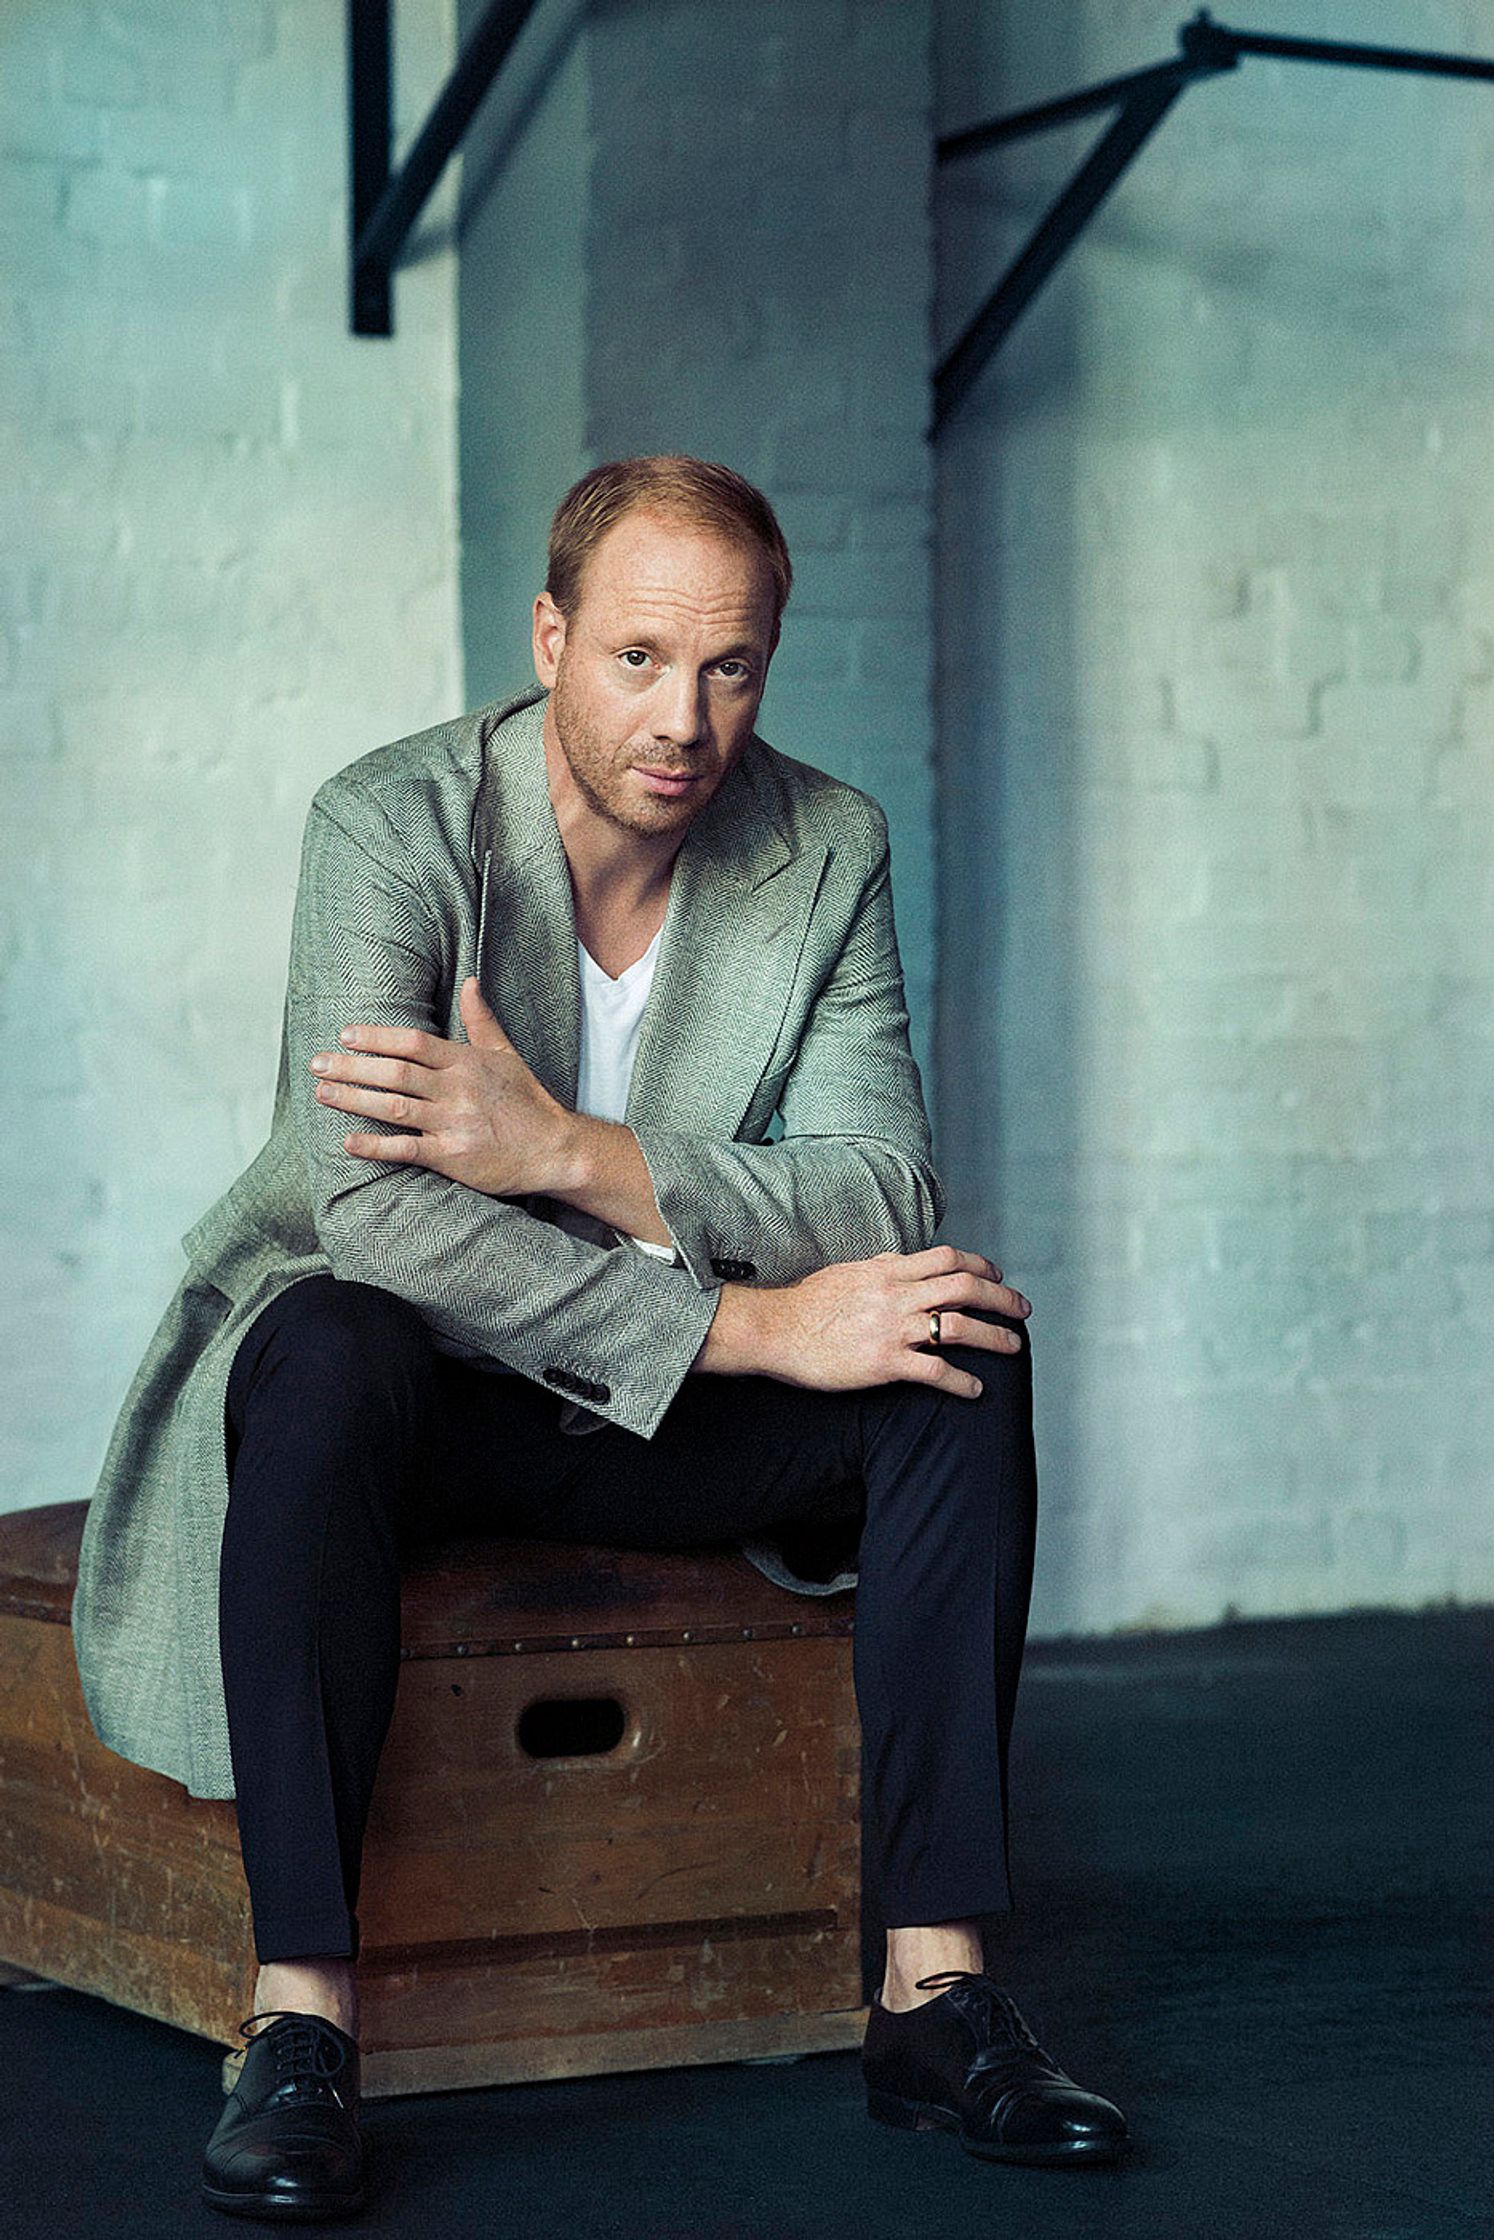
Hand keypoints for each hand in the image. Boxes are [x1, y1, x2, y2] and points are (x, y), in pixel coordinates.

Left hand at [309, 977, 570, 1195]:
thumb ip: (481, 1020)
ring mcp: (453, 1124)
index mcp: (466, 1062)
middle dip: (352, 1067)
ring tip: (322, 1093)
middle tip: (318, 1063)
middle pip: (395, 1073)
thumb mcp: (507, 1054)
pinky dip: (375, 1146)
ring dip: (354, 1100)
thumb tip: (469, 982)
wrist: (554, 1150)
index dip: (377, 1037)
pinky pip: (406, 1149)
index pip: (413, 1043)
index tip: (347, 1035)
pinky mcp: (452, 1158)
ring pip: (394, 1108)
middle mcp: (457, 1090)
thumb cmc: (528, 1102)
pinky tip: (348, 1141)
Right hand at [711, 1244, 1030, 1397]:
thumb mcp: (847, 1272)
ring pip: (959, 1326)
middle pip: (964, 1288)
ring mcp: (892, 1329)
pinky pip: (935, 1371)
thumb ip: (880, 1267)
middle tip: (1021, 1309)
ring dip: (993, 1337)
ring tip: (1012, 1347)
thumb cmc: (805, 1304)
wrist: (775, 1330)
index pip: (947, 1258)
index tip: (995, 1275)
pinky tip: (975, 1389)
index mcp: (888, 1271)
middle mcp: (896, 1296)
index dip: (979, 1265)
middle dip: (1001, 1298)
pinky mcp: (885, 1363)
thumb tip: (901, 1259)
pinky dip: (961, 1381)